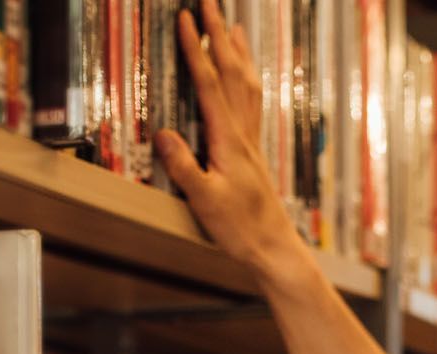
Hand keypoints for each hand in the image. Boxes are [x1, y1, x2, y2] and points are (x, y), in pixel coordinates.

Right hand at [157, 0, 312, 289]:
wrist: (273, 247)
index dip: (198, 50)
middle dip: (220, 34)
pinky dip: (248, 78)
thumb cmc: (239, 228)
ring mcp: (251, 140)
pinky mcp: (253, 150)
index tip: (188, 18)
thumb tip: (164, 133)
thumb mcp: (204, 200)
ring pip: (247, 84)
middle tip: (210, 2)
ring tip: (233, 24)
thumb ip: (183, 166)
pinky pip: (253, 102)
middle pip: (233, 72)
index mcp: (229, 140)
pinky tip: (246, 74)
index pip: (210, 84)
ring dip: (239, 51)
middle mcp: (244, 133)